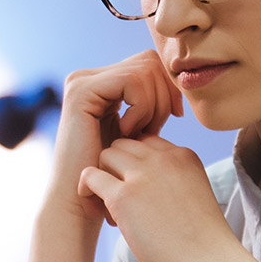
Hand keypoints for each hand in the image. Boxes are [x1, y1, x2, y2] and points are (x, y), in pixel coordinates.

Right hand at [46, 50, 182, 225]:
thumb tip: (180, 78)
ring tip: (140, 134)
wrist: (81, 202)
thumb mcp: (139, 132)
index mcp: (100, 83)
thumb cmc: (113, 176)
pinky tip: (128, 132)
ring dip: (153, 105)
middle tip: (155, 128)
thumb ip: (151, 103)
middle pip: (149, 60)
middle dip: (164, 94)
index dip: (169, 87)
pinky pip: (132, 81)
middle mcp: (87, 76)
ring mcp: (81, 81)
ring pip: (145, 69)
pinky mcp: (81, 91)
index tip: (173, 117)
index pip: (150, 63)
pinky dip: (141, 108)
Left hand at [76, 134, 248, 261]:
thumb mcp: (193, 197)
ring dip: (103, 180)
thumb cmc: (203, 245)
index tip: (139, 193)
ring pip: (105, 155)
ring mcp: (143, 174)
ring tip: (114, 214)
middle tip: (122, 205)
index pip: (146, 143)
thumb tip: (141, 191)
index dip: (136, 165)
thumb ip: (171, 184)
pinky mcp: (123, 196)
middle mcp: (164, 158)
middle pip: (123, 145)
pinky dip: (86, 192)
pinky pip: (89, 176)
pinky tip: (97, 213)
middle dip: (117, 169)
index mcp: (184, 156)